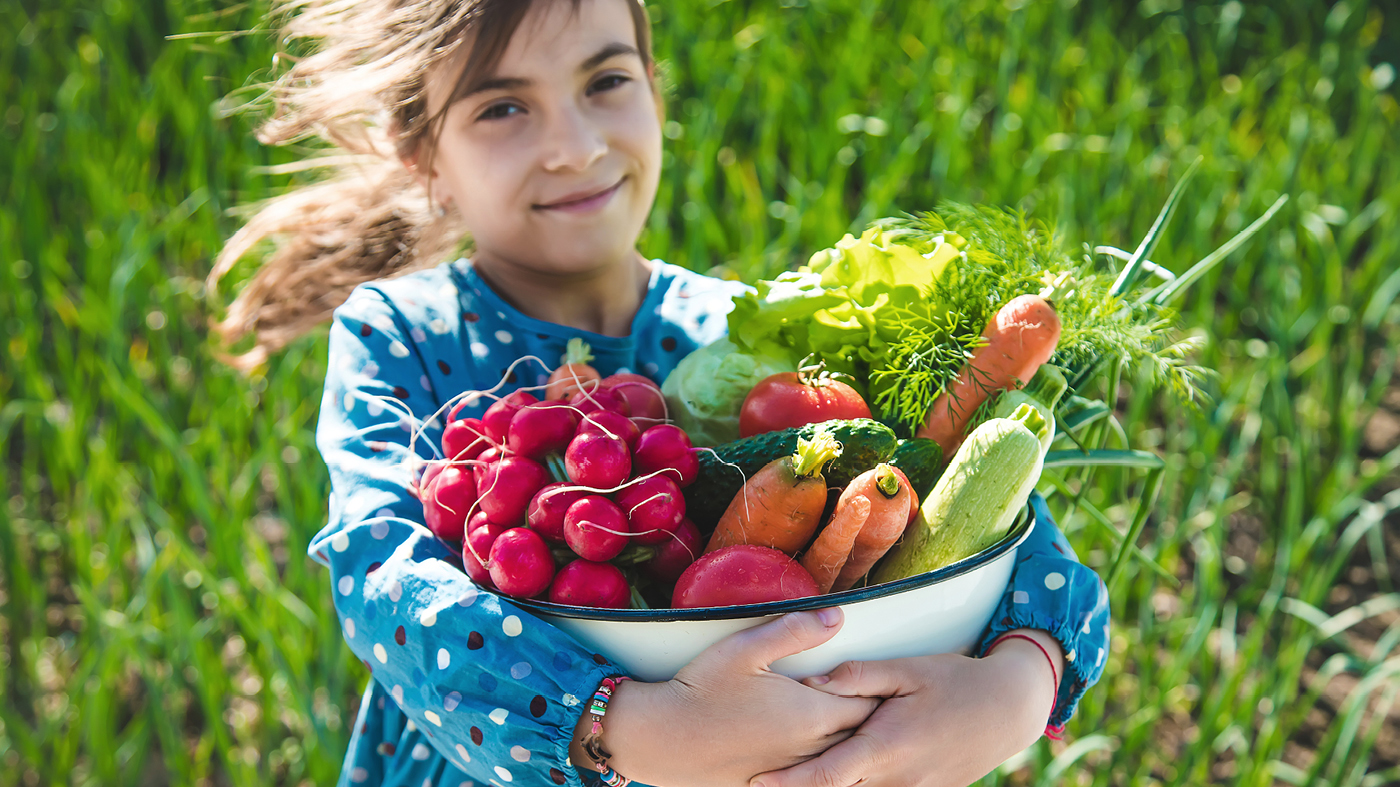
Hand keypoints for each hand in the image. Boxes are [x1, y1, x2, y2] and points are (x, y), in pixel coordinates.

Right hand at [572, 608, 881, 786]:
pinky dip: (819, 764)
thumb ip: (794, 631)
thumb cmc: (700, 690)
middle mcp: (809, 751)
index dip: (873, 691)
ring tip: (849, 727)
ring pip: (838, 762)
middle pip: (858, 738)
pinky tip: (812, 751)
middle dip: (867, 719)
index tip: (875, 679)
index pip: (866, 705)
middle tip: (871, 700)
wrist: (660, 739)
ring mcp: (791, 773)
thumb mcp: (745, 649)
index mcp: (811, 716)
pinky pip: (810, 778)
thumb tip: (837, 617)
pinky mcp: (772, 786)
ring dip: (845, 743)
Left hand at [749, 634, 1060, 786]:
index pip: (826, 775)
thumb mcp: (908, 669)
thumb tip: (812, 682)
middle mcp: (898, 779)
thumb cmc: (956, 681)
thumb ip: (858, 677)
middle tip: (763, 779)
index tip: (757, 782)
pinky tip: (847, 776)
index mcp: (887, 746)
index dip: (789, 783)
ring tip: (795, 779)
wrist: (1010, 710)